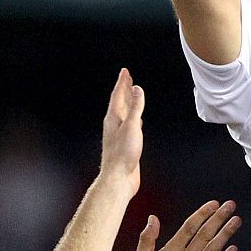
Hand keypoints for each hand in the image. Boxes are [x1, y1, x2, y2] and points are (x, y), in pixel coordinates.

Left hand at [100, 69, 144, 197]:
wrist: (119, 178)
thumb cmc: (123, 154)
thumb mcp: (131, 126)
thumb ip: (135, 108)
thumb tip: (137, 89)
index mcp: (113, 118)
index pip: (118, 96)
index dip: (122, 83)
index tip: (125, 72)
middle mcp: (114, 125)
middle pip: (119, 102)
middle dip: (124, 89)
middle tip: (127, 78)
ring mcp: (119, 134)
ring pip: (123, 112)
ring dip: (128, 102)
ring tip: (132, 94)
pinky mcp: (125, 143)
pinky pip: (129, 123)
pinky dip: (133, 116)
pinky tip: (136, 118)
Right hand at [119, 200, 240, 250]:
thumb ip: (147, 238)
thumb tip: (153, 218)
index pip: (190, 227)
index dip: (203, 213)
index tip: (214, 204)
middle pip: (205, 235)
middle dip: (219, 218)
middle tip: (230, 206)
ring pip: (213, 249)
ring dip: (226, 234)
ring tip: (236, 221)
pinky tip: (233, 249)